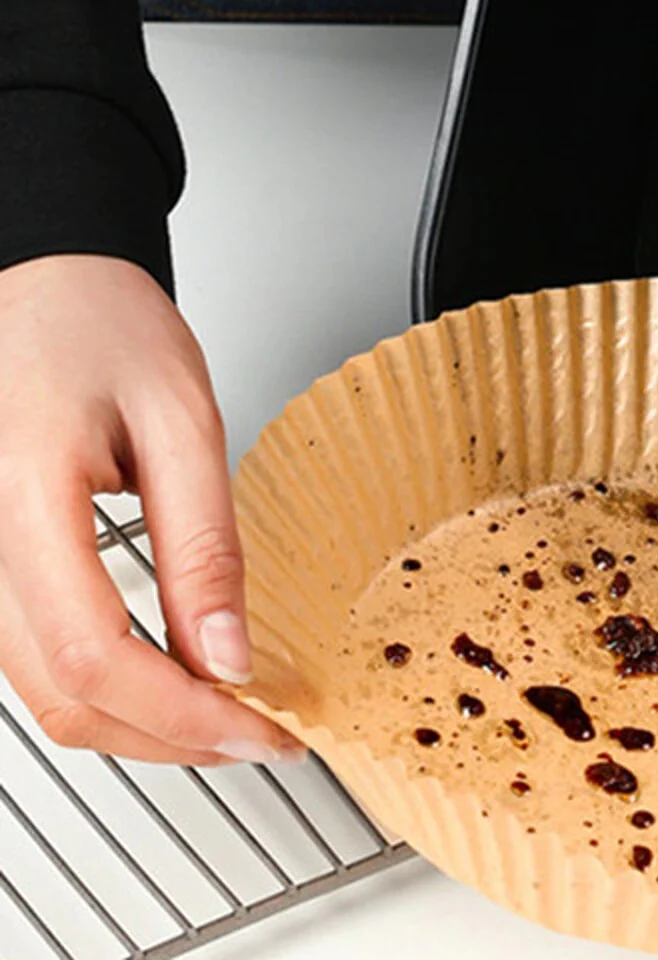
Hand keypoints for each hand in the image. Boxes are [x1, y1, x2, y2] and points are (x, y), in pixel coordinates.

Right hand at [0, 255, 303, 764]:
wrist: (47, 289)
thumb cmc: (104, 328)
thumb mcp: (181, 422)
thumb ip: (203, 542)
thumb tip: (227, 654)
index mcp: (26, 502)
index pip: (95, 658)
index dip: (184, 715)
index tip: (262, 728)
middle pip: (66, 698)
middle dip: (172, 738)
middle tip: (262, 735)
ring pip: (49, 695)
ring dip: (143, 724)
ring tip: (232, 716)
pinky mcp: (0, 566)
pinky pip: (42, 660)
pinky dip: (113, 691)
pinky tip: (177, 681)